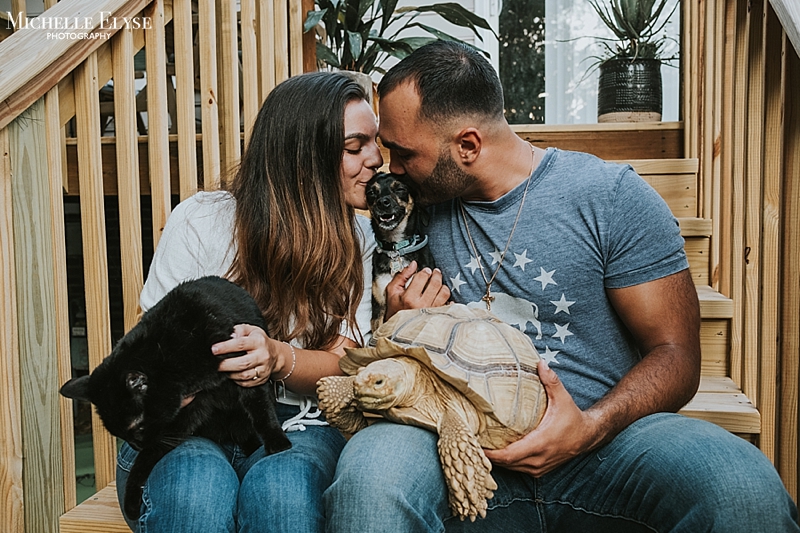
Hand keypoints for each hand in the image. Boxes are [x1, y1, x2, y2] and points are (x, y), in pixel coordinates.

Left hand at [212, 324, 279, 387]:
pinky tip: (231, 375)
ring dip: (230, 374)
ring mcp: (263, 369)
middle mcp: (263, 356)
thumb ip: (240, 329)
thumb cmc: (260, 341)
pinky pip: (247, 383)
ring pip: (244, 375)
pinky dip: (236, 380)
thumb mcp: (252, 330)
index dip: (226, 347)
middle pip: (242, 363)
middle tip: (214, 364)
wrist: (276, 355)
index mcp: (259, 342)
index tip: (214, 349)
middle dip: (225, 364)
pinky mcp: (262, 379)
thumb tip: (230, 336)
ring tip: (222, 370)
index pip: (241, 344)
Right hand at [385, 261, 449, 318]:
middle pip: (435, 283)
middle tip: (435, 273)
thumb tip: (413, 265)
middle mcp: (422, 305)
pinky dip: (447, 299)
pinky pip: (448, 305)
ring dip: (443, 286)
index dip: (425, 271)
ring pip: (444, 293)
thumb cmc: (395, 311)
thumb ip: (401, 276)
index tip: (426, 270)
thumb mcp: (392, 292)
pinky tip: (441, 297)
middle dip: (436, 274)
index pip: (422, 277)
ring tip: (438, 285)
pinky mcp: (438, 317)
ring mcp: (431, 312)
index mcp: (409, 298)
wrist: (397, 330)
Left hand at [484, 360, 603, 476]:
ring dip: (497, 460)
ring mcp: (540, 467)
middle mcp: (539, 458)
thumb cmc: (573, 417)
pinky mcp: (541, 470)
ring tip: (481, 447)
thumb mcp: (562, 397)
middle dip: (489, 456)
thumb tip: (539, 362)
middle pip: (507, 463)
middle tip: (471, 443)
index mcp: (541, 443)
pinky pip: (519, 469)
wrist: (588, 436)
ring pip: (512, 468)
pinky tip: (497, 452)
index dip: (492, 453)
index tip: (477, 444)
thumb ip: (550, 380)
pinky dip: (508, 463)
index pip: (510, 454)